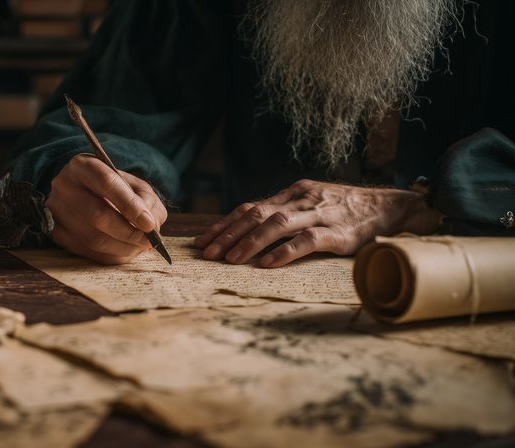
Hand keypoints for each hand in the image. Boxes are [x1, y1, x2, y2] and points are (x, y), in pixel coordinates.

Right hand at [47, 154, 167, 263]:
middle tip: (148, 240)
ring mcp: (57, 212)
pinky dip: (112, 255)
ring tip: (141, 246)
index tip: (149, 223)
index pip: (106, 184)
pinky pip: (88, 252)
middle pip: (97, 215)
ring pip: (93, 238)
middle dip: (129, 232)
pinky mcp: (57, 234)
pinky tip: (126, 250)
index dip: (130, 206)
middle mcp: (64, 187)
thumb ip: (146, 199)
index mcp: (82, 166)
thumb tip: (150, 224)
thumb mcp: (132, 184)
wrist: (82, 194)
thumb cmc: (112, 188)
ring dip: (123, 247)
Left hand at [194, 179, 441, 266]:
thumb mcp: (312, 204)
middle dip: (228, 234)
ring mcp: (320, 214)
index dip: (225, 224)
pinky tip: (266, 264)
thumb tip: (250, 231)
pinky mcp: (338, 233)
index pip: (251, 206)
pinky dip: (284, 252)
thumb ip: (286, 214)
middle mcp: (302, 199)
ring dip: (250, 243)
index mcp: (293, 192)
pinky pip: (307, 241)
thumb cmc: (346, 210)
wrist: (391, 207)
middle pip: (257, 214)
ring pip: (277, 224)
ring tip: (230, 260)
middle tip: (207, 254)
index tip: (204, 241)